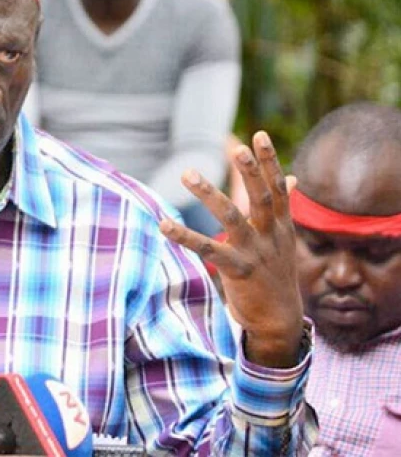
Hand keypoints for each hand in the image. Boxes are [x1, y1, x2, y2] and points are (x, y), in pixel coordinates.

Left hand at [159, 131, 303, 367]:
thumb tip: (292, 179)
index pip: (278, 187)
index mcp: (281, 226)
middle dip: (250, 171)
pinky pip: (208, 249)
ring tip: (188, 173)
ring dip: (209, 194)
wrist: (280, 320)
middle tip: (236, 147)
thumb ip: (280, 208)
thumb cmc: (275, 274)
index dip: (269, 161)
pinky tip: (164, 224)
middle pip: (261, 197)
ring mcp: (255, 252)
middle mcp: (271, 235)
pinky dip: (184, 236)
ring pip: (232, 217)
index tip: (260, 135)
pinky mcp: (238, 270)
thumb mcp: (283, 239)